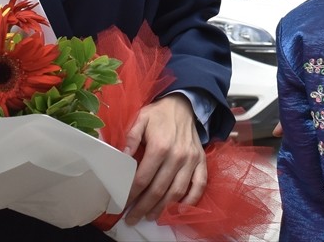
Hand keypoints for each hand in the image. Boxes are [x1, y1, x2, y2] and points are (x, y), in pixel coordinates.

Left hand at [122, 93, 205, 223]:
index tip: (123, 204)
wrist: (184, 105)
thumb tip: (122, 157)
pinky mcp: (201, 161)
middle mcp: (177, 156)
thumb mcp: (141, 119)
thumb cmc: (159, 114)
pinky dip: (191, 200)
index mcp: (160, 146)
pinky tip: (179, 210)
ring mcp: (191, 160)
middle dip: (143, 207)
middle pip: (158, 189)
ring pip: (177, 192)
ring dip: (163, 208)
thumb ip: (131, 138)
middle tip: (132, 218)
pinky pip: (199, 185)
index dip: (132, 194)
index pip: (143, 178)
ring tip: (150, 216)